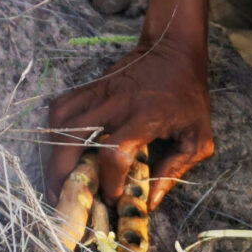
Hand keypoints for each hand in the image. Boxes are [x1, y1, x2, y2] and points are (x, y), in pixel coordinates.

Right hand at [47, 35, 213, 209]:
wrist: (173, 49)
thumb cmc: (189, 96)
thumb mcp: (197, 138)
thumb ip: (175, 170)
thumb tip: (150, 203)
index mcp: (144, 118)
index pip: (114, 153)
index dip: (108, 182)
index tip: (112, 198)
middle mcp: (115, 103)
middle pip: (72, 138)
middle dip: (61, 173)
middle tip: (62, 197)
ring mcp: (98, 91)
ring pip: (60, 121)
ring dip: (53, 153)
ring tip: (58, 178)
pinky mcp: (91, 85)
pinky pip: (61, 106)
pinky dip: (54, 127)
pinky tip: (60, 146)